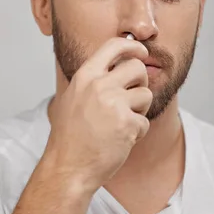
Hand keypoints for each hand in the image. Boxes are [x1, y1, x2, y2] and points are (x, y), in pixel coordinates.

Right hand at [43, 37, 152, 192]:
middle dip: (141, 82)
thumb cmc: (70, 137)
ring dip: (139, 110)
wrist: (67, 167)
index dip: (133, 46)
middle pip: (137, 67)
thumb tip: (117, 64)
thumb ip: (93, 80)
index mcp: (85, 76)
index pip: (113, 46)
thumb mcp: (73, 98)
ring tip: (121, 123)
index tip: (141, 51)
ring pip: (146, 94)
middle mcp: (99, 86)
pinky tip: (120, 140)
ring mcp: (113, 104)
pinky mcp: (127, 124)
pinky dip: (137, 133)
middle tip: (132, 98)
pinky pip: (145, 121)